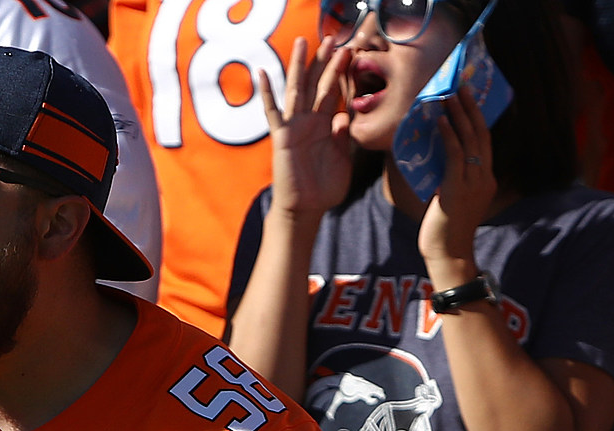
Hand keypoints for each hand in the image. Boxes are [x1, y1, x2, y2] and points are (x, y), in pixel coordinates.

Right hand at [256, 38, 355, 222]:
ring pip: (297, 90)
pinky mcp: (281, 136)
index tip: (350, 51)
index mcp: (326, 124)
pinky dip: (267, 93)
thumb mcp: (343, 160)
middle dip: (324, 61)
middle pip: (317, 84)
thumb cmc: (324, 188)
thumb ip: (345, 138)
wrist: (306, 209)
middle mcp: (310, 121)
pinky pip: (273, 112)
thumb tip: (345, 115)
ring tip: (303, 43)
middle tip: (332, 38)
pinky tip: (263, 73)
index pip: (334, 92)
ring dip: (300, 66)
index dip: (341, 72)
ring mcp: (294, 126)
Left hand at [416, 88, 497, 271]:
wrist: (449, 255)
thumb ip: (449, 178)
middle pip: (480, 134)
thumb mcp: (450, 198)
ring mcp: (473, 183)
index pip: (483, 142)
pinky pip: (455, 156)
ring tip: (450, 95)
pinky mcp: (458, 189)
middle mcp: (484, 178)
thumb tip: (437, 160)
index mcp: (485, 179)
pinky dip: (449, 136)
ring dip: (459, 115)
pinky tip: (443, 121)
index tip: (469, 98)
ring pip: (469, 141)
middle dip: (471, 108)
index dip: (476, 118)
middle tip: (462, 85)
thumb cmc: (446, 230)